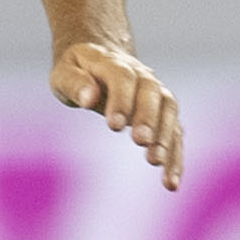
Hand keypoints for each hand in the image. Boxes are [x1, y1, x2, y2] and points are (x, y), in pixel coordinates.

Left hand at [54, 40, 183, 189]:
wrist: (100, 59)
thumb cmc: (78, 69)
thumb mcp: (64, 72)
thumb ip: (75, 83)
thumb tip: (88, 99)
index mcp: (113, 62)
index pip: (122, 77)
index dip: (121, 100)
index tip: (113, 126)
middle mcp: (141, 75)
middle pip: (151, 93)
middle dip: (148, 117)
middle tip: (141, 141)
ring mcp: (156, 93)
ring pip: (169, 111)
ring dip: (165, 136)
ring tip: (156, 162)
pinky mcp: (163, 113)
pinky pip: (174, 132)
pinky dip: (175, 155)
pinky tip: (170, 181)